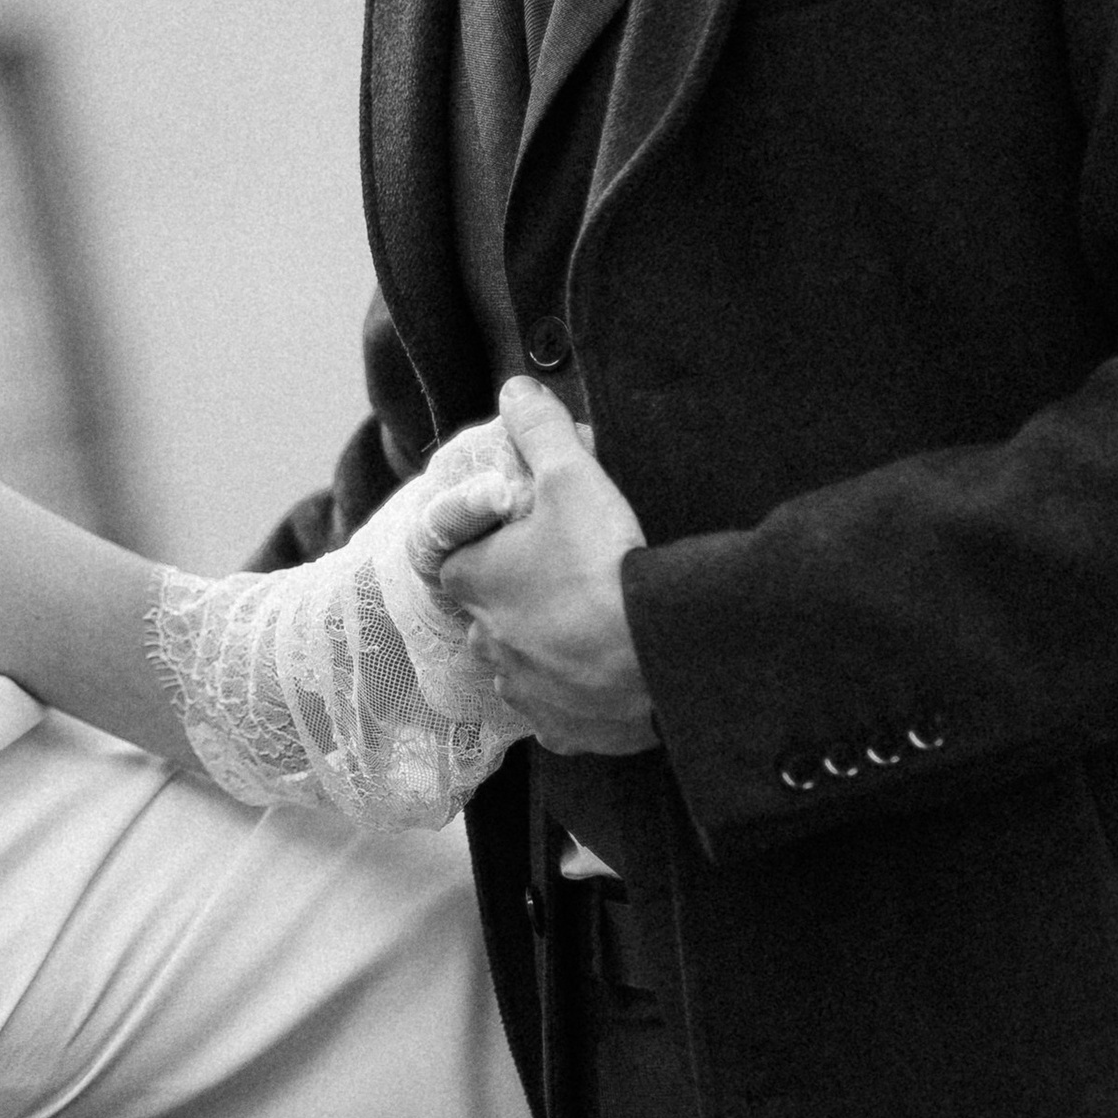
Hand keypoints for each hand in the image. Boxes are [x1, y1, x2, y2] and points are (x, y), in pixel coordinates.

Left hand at [431, 379, 655, 757]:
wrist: (655, 650)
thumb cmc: (603, 561)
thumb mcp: (571, 477)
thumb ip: (540, 430)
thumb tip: (516, 388)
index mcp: (471, 582)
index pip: (462, 560)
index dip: (496, 547)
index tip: (535, 542)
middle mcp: (483, 641)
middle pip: (492, 613)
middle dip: (523, 599)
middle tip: (575, 583)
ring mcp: (521, 691)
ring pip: (523, 664)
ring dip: (549, 649)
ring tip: (597, 628)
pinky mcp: (563, 729)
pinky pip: (561, 711)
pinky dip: (579, 696)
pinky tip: (610, 677)